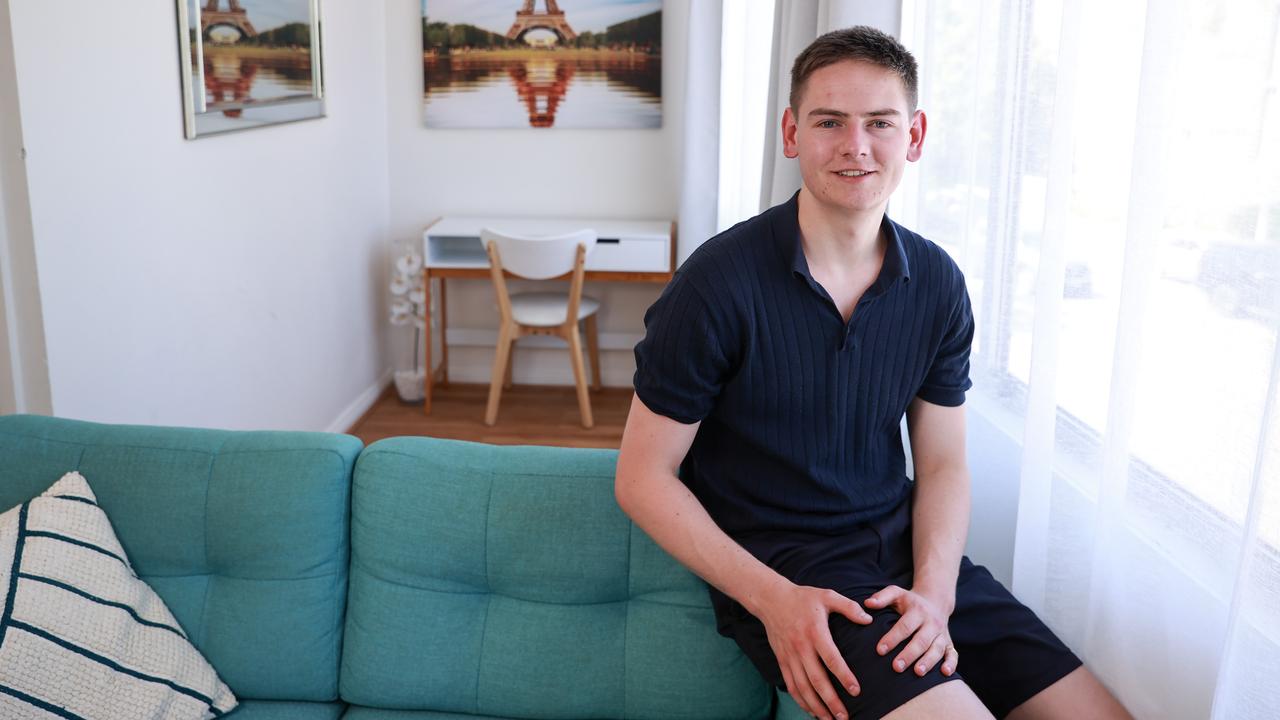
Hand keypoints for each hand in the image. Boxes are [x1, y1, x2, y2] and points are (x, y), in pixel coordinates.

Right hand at [754, 581, 874, 719]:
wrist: (771, 599)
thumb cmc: (803, 598)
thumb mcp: (827, 595)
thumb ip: (849, 607)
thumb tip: (869, 619)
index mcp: (815, 632)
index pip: (831, 659)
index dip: (844, 676)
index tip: (856, 691)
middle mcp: (801, 647)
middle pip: (816, 680)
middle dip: (831, 701)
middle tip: (844, 716)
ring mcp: (790, 656)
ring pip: (803, 687)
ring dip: (816, 706)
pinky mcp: (782, 660)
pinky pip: (791, 685)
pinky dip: (800, 701)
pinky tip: (812, 711)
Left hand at [863, 585, 958, 677]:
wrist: (935, 602)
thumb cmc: (909, 601)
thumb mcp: (896, 593)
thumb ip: (882, 597)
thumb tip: (868, 603)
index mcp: (917, 611)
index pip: (904, 626)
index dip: (892, 638)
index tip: (880, 650)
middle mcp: (931, 623)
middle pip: (921, 640)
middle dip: (909, 654)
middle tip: (896, 667)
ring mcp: (941, 634)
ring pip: (936, 649)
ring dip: (928, 662)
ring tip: (917, 672)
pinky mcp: (949, 643)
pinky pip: (953, 654)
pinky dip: (951, 664)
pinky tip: (945, 673)